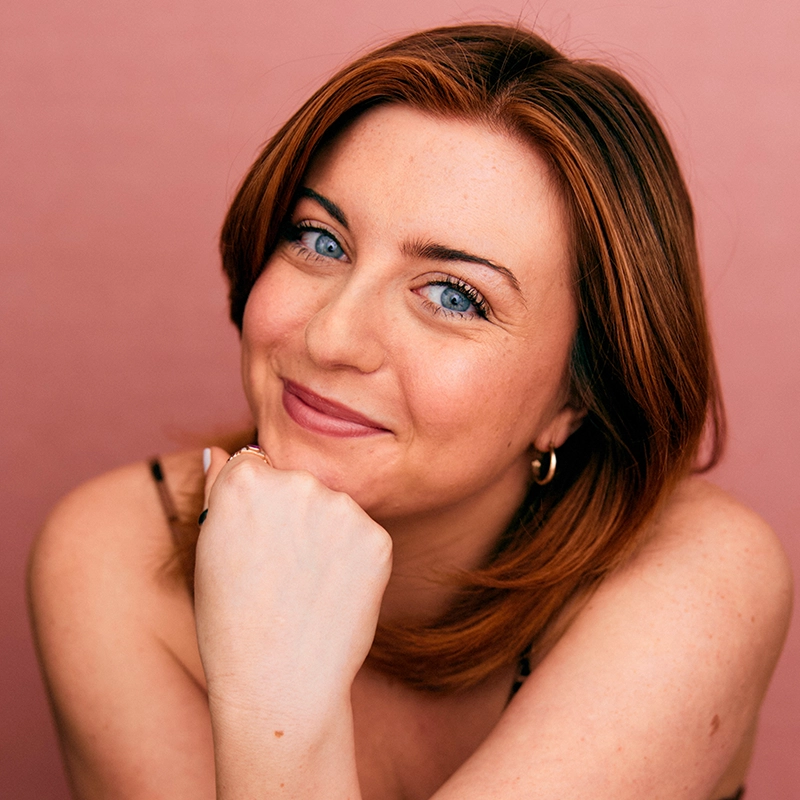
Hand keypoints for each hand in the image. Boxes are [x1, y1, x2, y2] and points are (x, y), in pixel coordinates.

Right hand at [194, 446, 392, 722]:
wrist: (279, 684)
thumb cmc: (232, 620)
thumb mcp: (209, 549)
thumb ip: (219, 488)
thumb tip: (221, 451)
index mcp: (246, 479)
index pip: (257, 466)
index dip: (256, 507)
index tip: (255, 541)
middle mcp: (297, 482)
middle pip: (299, 482)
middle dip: (292, 513)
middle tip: (280, 569)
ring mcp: (342, 508)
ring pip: (333, 507)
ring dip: (324, 533)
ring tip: (305, 586)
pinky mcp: (378, 536)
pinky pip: (362, 534)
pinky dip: (352, 557)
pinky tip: (332, 593)